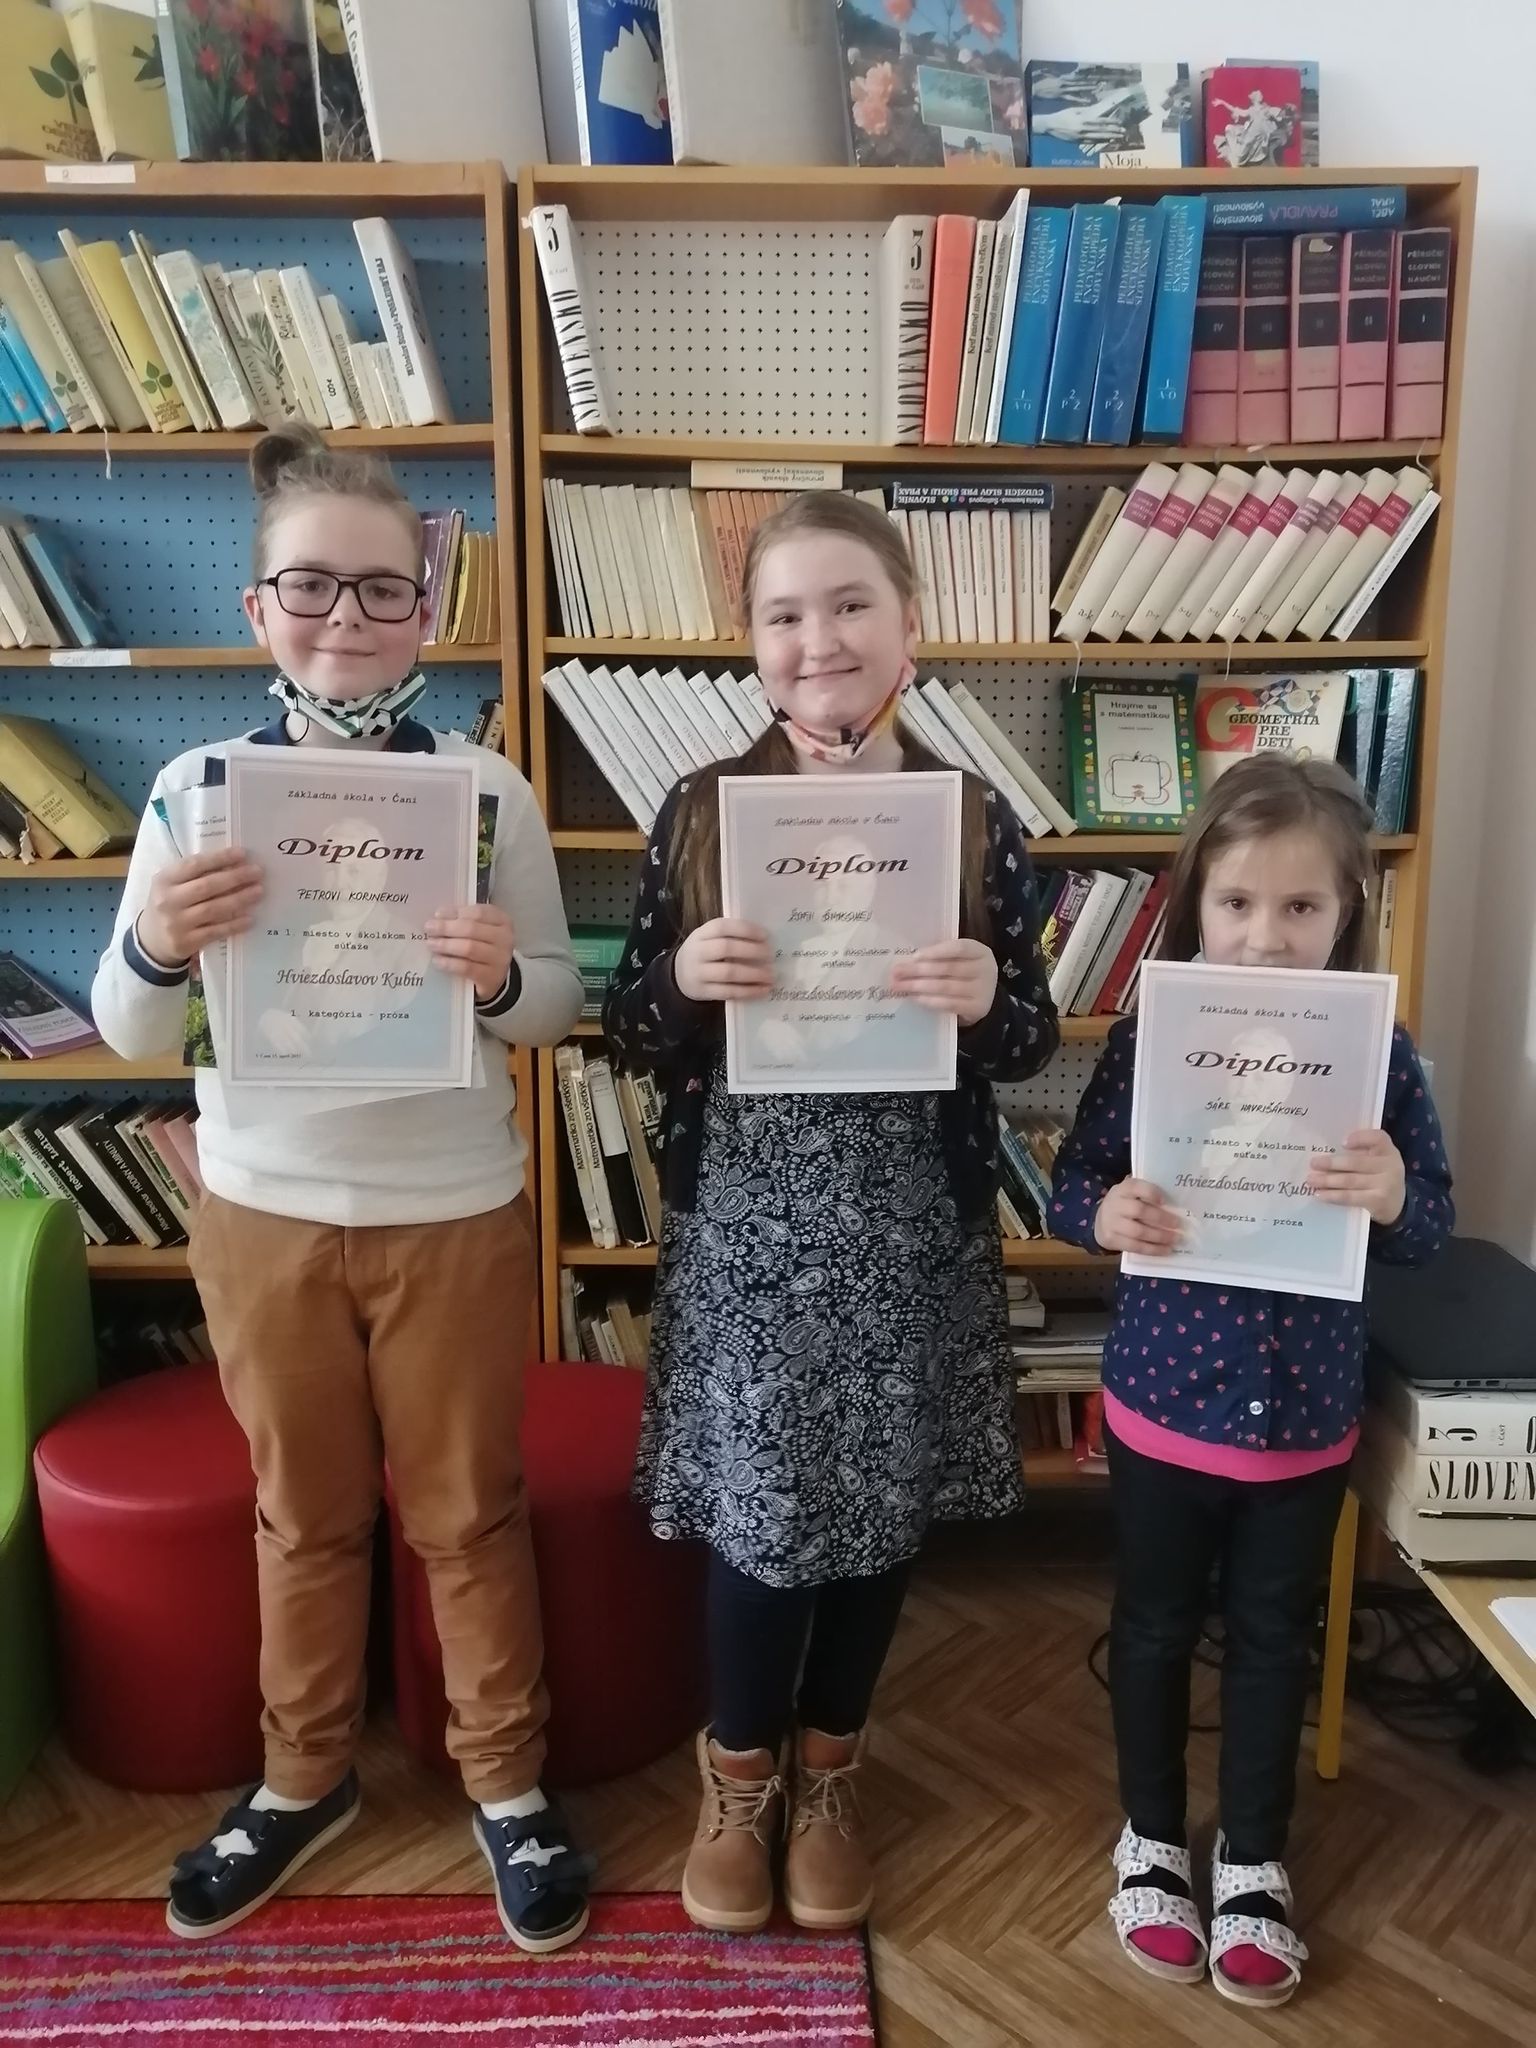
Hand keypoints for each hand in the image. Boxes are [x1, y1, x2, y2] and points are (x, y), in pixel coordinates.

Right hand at [137, 848, 262, 967]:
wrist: (151, 940)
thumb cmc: (169, 905)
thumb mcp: (172, 885)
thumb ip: (195, 875)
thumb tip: (234, 864)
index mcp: (164, 880)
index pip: (194, 865)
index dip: (219, 858)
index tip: (243, 853)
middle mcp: (168, 900)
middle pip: (206, 886)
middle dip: (235, 878)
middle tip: (257, 872)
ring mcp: (177, 923)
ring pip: (213, 909)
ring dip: (239, 899)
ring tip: (258, 892)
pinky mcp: (186, 942)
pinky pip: (215, 931)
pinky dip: (234, 924)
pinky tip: (250, 919)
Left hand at [426, 903, 515, 1002]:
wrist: (495, 976)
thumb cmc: (483, 947)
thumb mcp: (479, 930)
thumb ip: (463, 920)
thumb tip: (440, 916)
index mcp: (502, 921)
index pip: (478, 913)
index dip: (455, 912)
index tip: (437, 914)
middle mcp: (505, 939)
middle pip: (472, 929)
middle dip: (446, 928)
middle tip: (429, 928)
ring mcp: (500, 959)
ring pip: (469, 948)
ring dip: (446, 945)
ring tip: (431, 944)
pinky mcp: (491, 977)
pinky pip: (466, 968)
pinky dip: (449, 963)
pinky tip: (437, 961)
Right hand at [673, 918, 773, 1003]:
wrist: (679, 976)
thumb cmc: (705, 953)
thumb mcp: (709, 939)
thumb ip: (731, 937)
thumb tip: (766, 941)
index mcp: (701, 933)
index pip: (722, 927)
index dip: (745, 930)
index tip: (765, 935)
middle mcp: (697, 952)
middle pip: (725, 948)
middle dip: (751, 951)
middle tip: (771, 955)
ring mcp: (698, 973)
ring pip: (728, 972)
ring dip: (753, 974)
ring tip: (771, 975)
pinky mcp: (702, 992)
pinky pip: (728, 992)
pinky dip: (748, 991)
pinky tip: (763, 990)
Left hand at [890, 938, 996, 1026]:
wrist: (983, 998)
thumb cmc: (965, 973)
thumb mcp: (960, 960)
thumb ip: (941, 957)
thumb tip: (907, 961)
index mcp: (980, 951)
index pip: (958, 948)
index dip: (936, 951)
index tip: (914, 956)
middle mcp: (985, 970)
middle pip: (948, 968)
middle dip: (918, 970)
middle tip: (896, 973)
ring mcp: (983, 991)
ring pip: (946, 987)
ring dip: (919, 986)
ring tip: (899, 986)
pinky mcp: (977, 1008)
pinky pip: (949, 1004)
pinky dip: (930, 1001)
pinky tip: (915, 998)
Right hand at [1093, 1178, 1182, 1256]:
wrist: (1100, 1221)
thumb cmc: (1124, 1205)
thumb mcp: (1130, 1194)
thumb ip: (1146, 1195)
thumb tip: (1174, 1205)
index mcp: (1122, 1189)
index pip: (1135, 1186)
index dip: (1150, 1192)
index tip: (1165, 1200)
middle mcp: (1115, 1204)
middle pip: (1139, 1210)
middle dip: (1161, 1218)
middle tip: (1178, 1224)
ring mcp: (1112, 1223)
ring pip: (1138, 1231)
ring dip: (1159, 1236)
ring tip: (1175, 1239)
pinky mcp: (1112, 1239)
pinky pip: (1135, 1247)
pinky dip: (1152, 1249)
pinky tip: (1165, 1250)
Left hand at [1308, 1129, 1405, 1226]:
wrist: (1396, 1205)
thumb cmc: (1379, 1177)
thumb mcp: (1376, 1161)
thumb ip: (1360, 1153)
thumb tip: (1326, 1153)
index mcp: (1388, 1150)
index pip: (1378, 1138)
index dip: (1360, 1138)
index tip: (1343, 1142)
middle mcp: (1390, 1165)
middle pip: (1357, 1162)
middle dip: (1332, 1163)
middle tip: (1313, 1164)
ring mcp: (1385, 1184)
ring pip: (1350, 1180)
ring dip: (1327, 1180)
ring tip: (1311, 1180)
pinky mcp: (1377, 1201)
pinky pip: (1350, 1197)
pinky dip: (1333, 1195)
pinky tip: (1320, 1194)